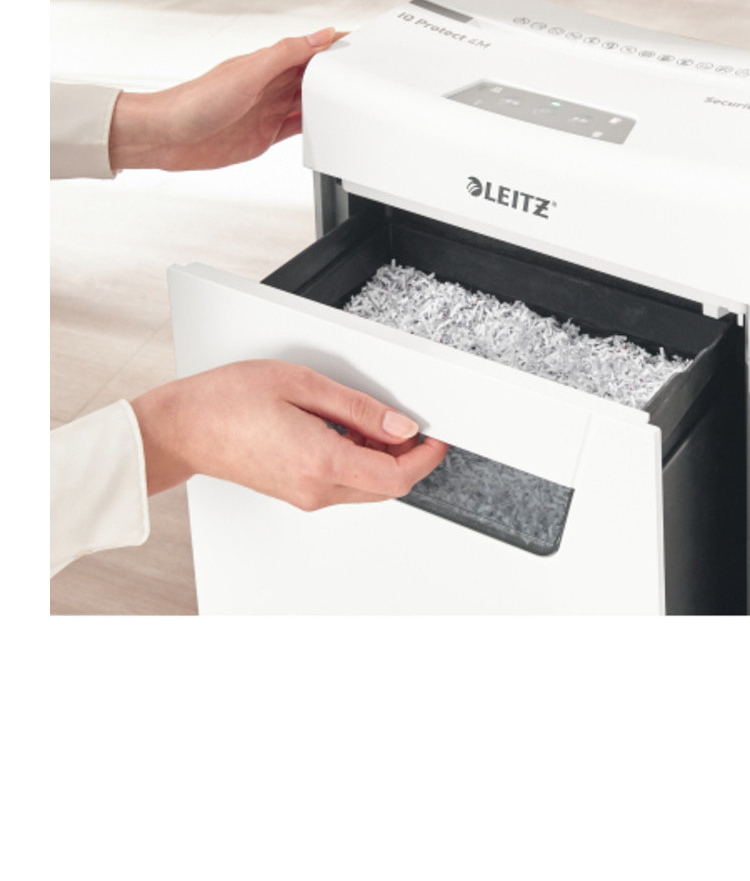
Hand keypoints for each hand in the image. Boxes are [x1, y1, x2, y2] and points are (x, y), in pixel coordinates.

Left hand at [107, 28, 344, 171]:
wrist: (166, 137)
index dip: (331, 45)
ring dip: (327, 100)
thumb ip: (285, 54)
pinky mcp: (264, 135)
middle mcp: (268, 85)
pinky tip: (326, 126)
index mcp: (266, 64)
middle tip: (364, 73)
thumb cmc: (195, 101)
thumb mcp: (248, 73)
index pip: (308, 50)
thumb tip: (320, 34)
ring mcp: (267, 110)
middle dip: (336, 73)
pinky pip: (298, 128)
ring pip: (307, 101)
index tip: (357, 42)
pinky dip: (314, 127)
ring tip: (353, 99)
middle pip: (311, 76)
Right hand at [130, 360, 448, 507]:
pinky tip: (342, 429)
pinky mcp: (295, 493)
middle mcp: (315, 489)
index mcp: (321, 461)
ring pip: (365, 487)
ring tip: (364, 418)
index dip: (425, 458)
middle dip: (405, 456)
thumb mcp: (302, 384)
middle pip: (386, 487)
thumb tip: (401, 425)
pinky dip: (356, 460)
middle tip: (404, 420)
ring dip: (379, 457)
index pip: (396, 477)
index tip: (437, 437)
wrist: (182, 427)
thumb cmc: (227, 400)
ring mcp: (304, 496)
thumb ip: (359, 408)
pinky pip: (342, 484)